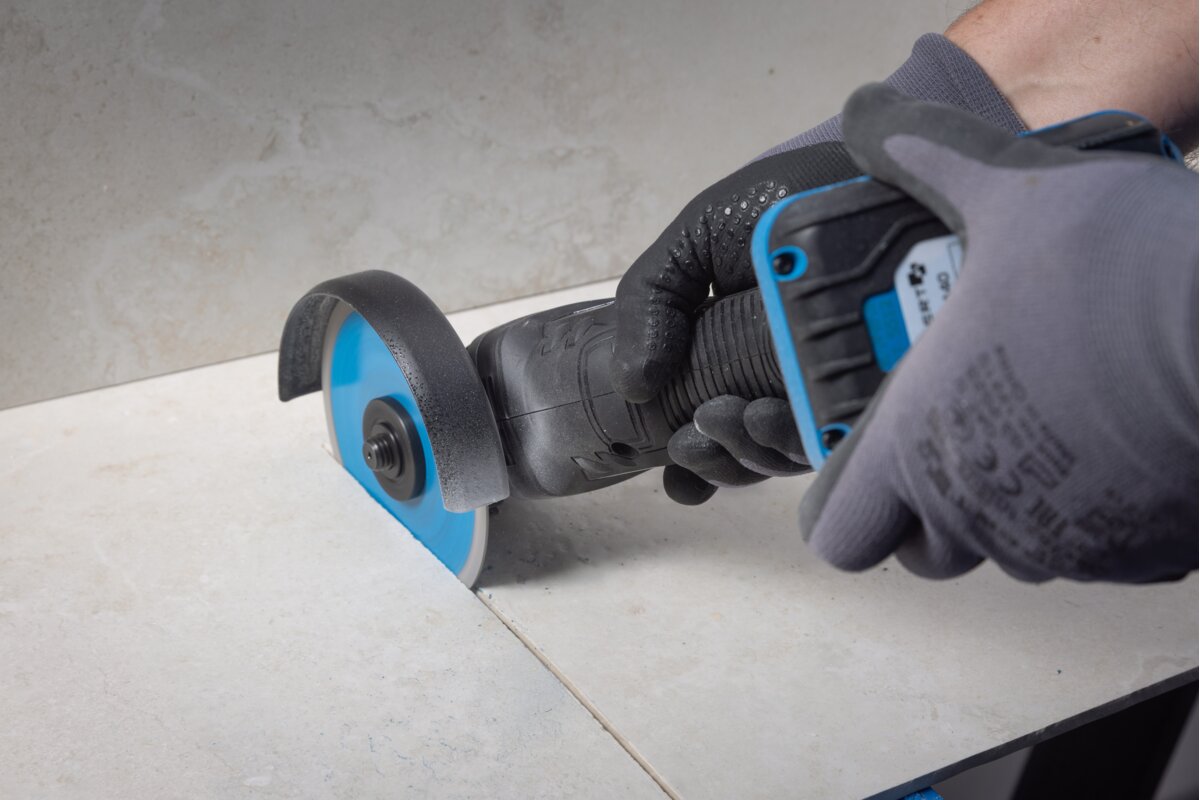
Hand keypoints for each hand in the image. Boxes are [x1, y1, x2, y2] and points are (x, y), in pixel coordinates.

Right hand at [609, 142, 858, 500]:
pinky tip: (768, 415)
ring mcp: (834, 388)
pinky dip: (797, 440)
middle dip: (715, 460)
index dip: (694, 464)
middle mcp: (788, 382)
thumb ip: (648, 299)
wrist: (866, 166)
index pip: (715, 430)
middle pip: (749, 454)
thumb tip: (631, 386)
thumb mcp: (695, 239)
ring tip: (727, 418)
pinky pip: (838, 438)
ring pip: (789, 456)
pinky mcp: (878, 391)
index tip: (675, 476)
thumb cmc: (780, 199)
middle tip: (691, 438)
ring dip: (748, 454)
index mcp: (739, 358)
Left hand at [800, 84, 1197, 582]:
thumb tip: (871, 120)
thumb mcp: (1011, 191)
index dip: (844, 504)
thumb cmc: (1124, 273)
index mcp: (919, 439)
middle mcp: (980, 507)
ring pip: (1011, 548)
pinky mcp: (1140, 551)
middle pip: (926, 549)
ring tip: (1045, 415)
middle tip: (957, 429)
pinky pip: (1094, 547)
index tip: (862, 462)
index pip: (840, 533)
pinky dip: (1093, 511)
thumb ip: (931, 162)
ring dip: (1013, 500)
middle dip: (928, 507)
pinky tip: (1115, 438)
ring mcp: (1063, 540)